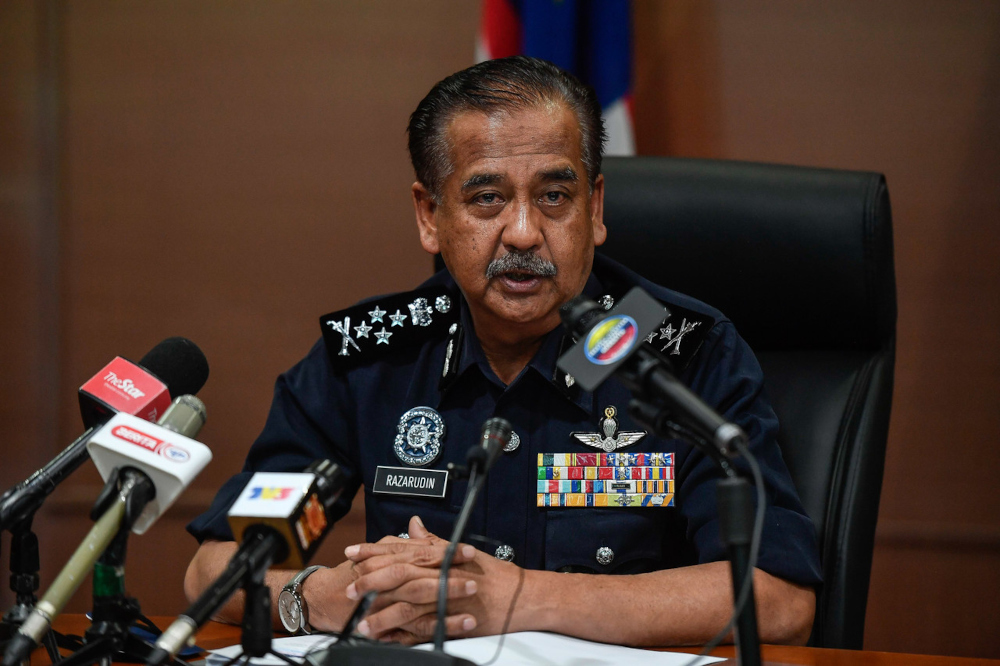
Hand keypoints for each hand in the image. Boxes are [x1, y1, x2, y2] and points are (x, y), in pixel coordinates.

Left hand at [345, 516, 526, 642]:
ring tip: (359, 623)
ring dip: (380, 615)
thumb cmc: (491, 573)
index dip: (373, 551)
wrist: (518, 596)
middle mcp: (438, 576)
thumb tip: (412, 525)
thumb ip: (432, 541)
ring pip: (404, 605)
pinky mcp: (449, 622)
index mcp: (438, 557)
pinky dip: (401, 636)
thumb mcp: (460, 550)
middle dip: (369, 582)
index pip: (399, 550)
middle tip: (348, 587)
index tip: (352, 552)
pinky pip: (420, 631)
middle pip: (396, 576)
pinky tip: (385, 639)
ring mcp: (443, 600)